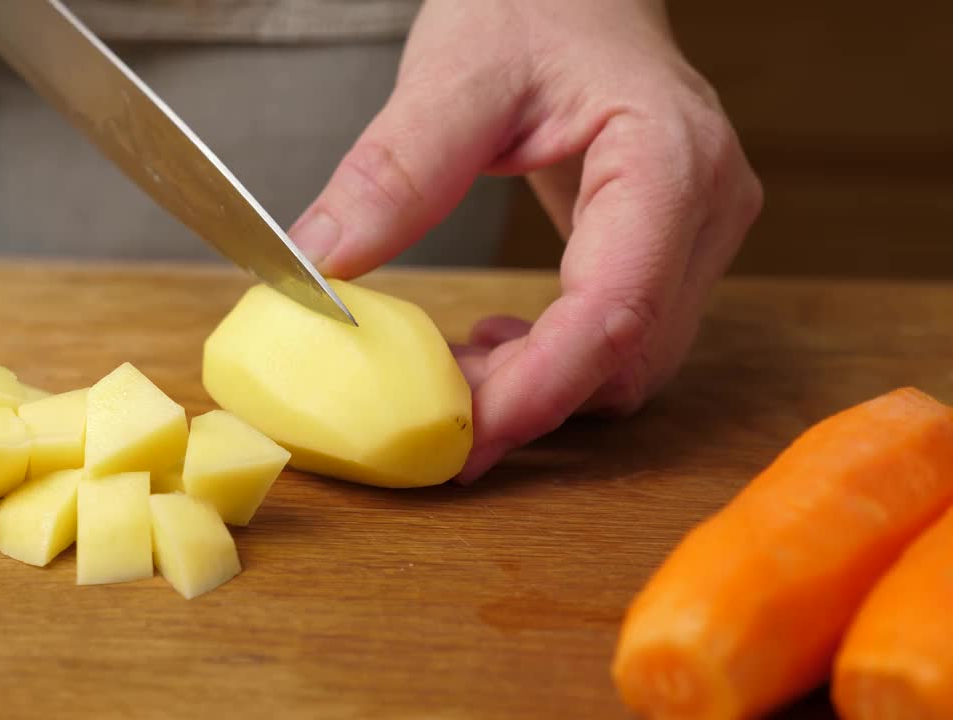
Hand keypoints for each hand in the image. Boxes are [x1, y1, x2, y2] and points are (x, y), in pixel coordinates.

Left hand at [288, 0, 762, 482]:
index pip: (617, 312)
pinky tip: (493, 341)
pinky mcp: (671, 247)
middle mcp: (704, 208)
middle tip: (430, 407)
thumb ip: (393, 172)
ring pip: (629, 362)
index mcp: (667, 161)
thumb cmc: (530, 3)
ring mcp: (697, 232)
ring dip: (539, 387)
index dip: (539, 392)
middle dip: (528, 399)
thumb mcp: (453, 74)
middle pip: (627, 356)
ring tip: (453, 366)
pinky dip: (553, 361)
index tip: (461, 439)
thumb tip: (322, 268)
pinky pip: (620, 338)